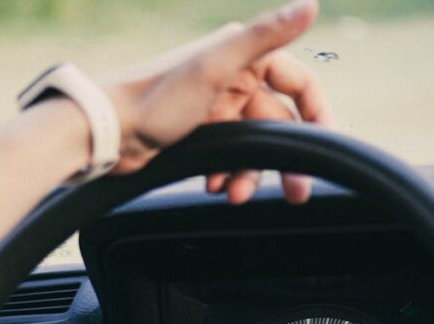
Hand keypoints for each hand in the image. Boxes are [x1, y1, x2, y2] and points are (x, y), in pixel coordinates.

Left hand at [105, 0, 330, 204]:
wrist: (107, 131)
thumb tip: (310, 4)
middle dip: (284, 159)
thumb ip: (264, 36)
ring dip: (250, 173)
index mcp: (242, 56)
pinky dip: (227, 174)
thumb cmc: (154, 98)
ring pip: (253, 145)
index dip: (318, 113)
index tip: (326, 145)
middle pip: (278, 123)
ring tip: (237, 194)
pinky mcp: (201, 131)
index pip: (300, 83)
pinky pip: (229, 157)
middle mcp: (233, 77)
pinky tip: (215, 185)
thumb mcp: (215, 67)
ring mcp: (217, 106)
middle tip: (295, 191)